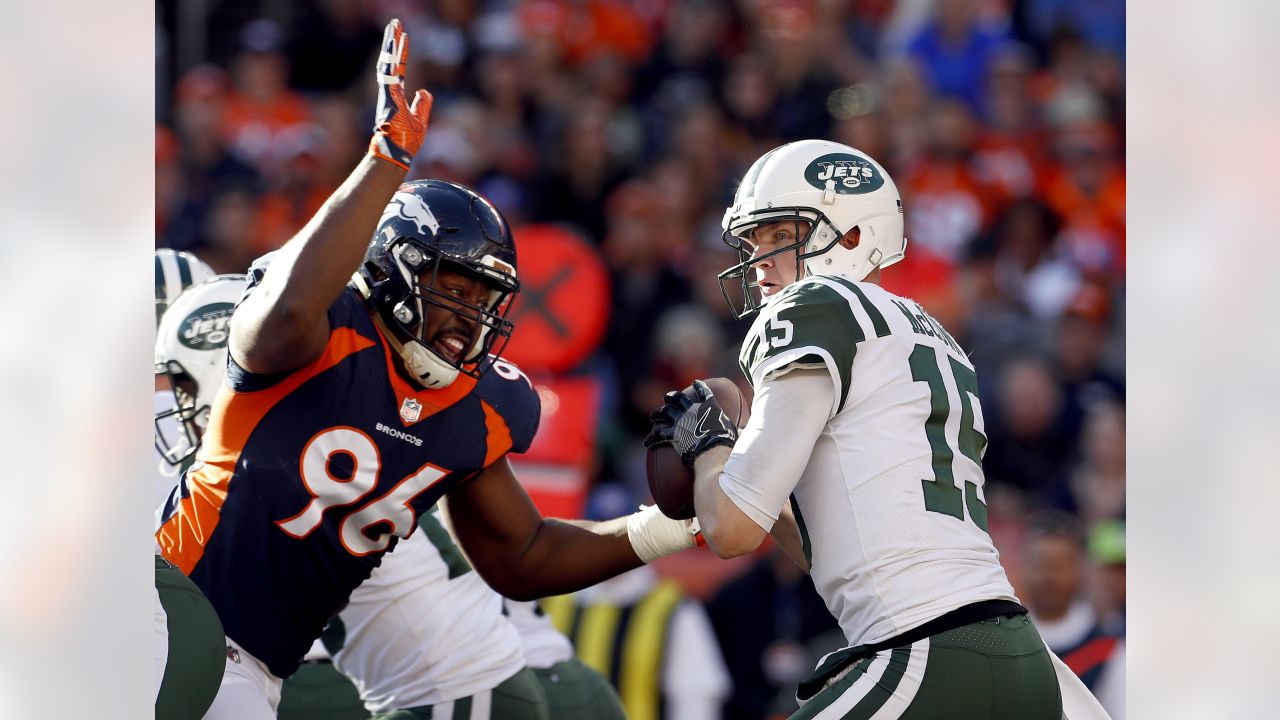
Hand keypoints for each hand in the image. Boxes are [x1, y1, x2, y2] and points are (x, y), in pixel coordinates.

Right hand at [368, 19, 432, 169]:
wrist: (397, 153)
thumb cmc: (406, 142)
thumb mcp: (420, 121)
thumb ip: (422, 104)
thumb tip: (424, 91)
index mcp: (396, 97)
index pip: (399, 71)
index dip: (401, 54)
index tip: (404, 38)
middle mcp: (389, 92)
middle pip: (390, 62)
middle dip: (392, 42)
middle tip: (395, 24)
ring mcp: (387, 93)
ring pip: (388, 62)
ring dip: (391, 44)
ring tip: (394, 25)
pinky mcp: (388, 96)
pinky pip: (389, 72)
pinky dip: (391, 57)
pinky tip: (394, 42)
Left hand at [644, 380, 738, 464]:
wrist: (713, 449)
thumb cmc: (727, 442)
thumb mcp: (736, 432)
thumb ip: (739, 429)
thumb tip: (748, 432)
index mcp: (708, 408)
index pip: (703, 393)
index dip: (699, 387)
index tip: (696, 382)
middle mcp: (692, 410)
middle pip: (678, 398)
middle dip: (672, 397)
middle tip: (668, 398)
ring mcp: (681, 420)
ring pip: (664, 412)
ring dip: (658, 414)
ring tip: (654, 416)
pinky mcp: (673, 433)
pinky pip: (659, 434)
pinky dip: (652, 438)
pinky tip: (647, 442)